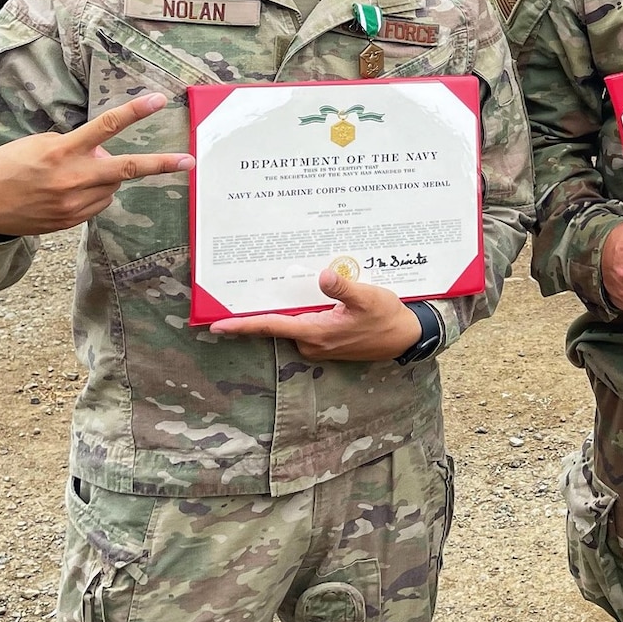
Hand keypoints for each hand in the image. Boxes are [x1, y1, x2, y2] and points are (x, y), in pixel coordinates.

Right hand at [0, 92, 193, 237]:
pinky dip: (93, 194)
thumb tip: (103, 154)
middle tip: (189, 161)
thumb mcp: (37, 145)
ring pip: (112, 187)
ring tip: (74, 174)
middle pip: (127, 169)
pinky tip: (67, 192)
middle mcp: (71, 179)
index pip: (105, 127)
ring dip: (106, 177)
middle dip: (161, 165)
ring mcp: (72, 205)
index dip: (134, 112)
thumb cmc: (5, 166)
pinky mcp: (69, 223)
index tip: (157, 100)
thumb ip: (75, 146)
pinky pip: (97, 204)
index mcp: (61, 152)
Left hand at [210, 265, 426, 361]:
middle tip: (241, 289)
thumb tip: (323, 276)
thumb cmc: (386, 318)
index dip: (243, 326)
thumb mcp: (369, 298)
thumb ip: (344, 287)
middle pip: (277, 324)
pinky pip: (304, 326)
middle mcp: (312, 342)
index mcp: (317, 332)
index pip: (272, 326)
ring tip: (276, 286)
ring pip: (292, 324)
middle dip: (260, 310)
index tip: (217, 326)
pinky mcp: (326, 343)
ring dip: (284, 309)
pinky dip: (299, 313)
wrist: (405, 338)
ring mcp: (318, 345)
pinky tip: (303, 297)